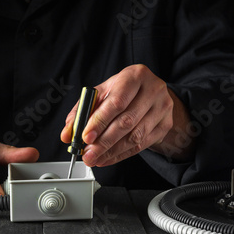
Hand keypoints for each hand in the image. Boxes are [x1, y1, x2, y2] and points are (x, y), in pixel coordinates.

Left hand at [61, 64, 184, 166]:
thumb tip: (67, 134)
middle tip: (88, 154)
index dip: (100, 121)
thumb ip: (81, 112)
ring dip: (111, 151)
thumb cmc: (123, 90)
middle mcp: (153, 90)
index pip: (117, 102)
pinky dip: (121, 155)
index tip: (85, 137)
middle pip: (126, 121)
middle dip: (104, 142)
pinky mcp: (166, 124)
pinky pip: (141, 145)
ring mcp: (163, 108)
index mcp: (135, 76)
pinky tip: (107, 158)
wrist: (150, 92)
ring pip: (135, 136)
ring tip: (94, 158)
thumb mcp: (101, 93)